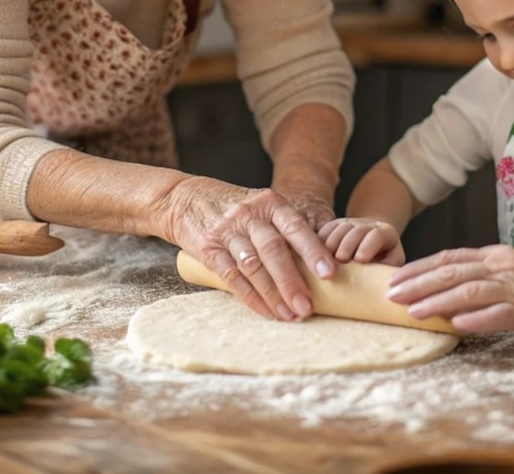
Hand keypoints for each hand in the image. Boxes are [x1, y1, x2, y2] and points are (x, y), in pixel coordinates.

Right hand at [162, 177, 335, 321]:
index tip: (330, 273)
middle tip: (307, 306)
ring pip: (253, 266)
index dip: (313, 250)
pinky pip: (231, 276)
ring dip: (273, 294)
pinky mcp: (208, 249)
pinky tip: (265, 311)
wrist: (183, 198)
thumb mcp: (260, 206)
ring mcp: (227, 232)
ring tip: (290, 315)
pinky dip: (250, 297)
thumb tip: (318, 264)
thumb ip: (283, 228)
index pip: (295, 227)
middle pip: (274, 250)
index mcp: (269, 203)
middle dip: (292, 281)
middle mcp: (249, 215)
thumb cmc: (234, 207)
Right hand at [318, 217, 405, 265]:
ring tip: (327, 259)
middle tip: (341, 260)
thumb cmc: (383, 264)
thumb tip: (382, 286)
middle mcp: (368, 225)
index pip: (377, 236)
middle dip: (348, 245)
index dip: (368, 246)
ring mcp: (351, 223)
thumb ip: (386, 272)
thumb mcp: (389, 266)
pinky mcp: (336, 225)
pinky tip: (316, 253)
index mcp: (386, 234)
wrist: (372, 251)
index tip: (360, 259)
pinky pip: (326, 228)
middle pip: (357, 230)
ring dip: (332, 243)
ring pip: (340, 228)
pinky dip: (321, 239)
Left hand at [384, 245, 513, 332]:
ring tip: (413, 311)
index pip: (449, 258)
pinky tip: (456, 325)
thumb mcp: (513, 269)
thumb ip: (483, 275)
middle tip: (390, 294)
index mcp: (495, 256)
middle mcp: (501, 267)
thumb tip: (447, 286)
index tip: (394, 278)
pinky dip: (476, 319)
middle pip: (452, 272)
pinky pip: (499, 314)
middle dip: (418, 283)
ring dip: (438, 301)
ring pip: (469, 291)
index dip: (419, 268)